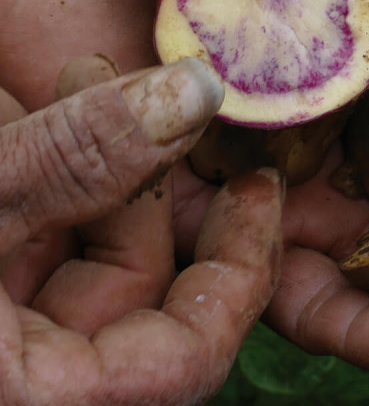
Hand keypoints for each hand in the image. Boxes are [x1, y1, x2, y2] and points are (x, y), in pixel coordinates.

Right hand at [0, 57, 282, 404]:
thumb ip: (77, 156)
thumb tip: (196, 91)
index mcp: (37, 399)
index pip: (190, 356)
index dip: (241, 266)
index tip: (260, 188)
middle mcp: (27, 380)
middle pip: (140, 288)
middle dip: (148, 180)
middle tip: (154, 94)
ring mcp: (4, 341)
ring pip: (83, 257)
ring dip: (93, 166)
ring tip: (83, 77)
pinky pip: (33, 242)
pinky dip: (46, 179)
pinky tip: (40, 112)